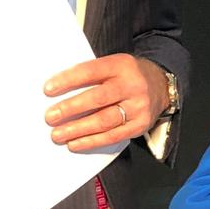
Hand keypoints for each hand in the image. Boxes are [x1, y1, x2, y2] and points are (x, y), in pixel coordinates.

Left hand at [43, 54, 168, 151]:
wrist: (161, 85)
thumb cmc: (127, 76)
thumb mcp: (113, 65)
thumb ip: (91, 75)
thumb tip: (57, 92)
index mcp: (121, 65)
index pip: (91, 71)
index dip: (68, 80)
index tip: (48, 90)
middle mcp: (132, 85)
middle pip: (98, 98)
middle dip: (71, 108)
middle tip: (50, 117)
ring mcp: (139, 106)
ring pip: (105, 120)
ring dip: (78, 129)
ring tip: (58, 134)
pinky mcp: (141, 124)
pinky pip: (113, 136)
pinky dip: (92, 141)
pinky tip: (75, 143)